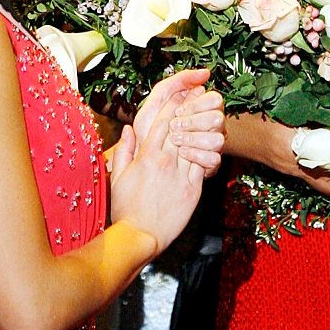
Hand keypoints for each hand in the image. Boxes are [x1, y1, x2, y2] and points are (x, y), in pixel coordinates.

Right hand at [111, 93, 203, 252]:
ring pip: (196, 143)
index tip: (181, 93)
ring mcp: (181, 174)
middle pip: (182, 127)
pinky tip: (211, 142)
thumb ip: (124, 151)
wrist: (140, 236)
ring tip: (210, 112)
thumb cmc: (126, 207)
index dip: (173, 106)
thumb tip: (128, 130)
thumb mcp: (118, 177)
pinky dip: (207, 152)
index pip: (163, 122)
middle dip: (191, 109)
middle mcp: (166, 161)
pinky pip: (203, 164)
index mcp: (147, 156)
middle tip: (200, 94)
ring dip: (203, 127)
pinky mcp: (193, 188)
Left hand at [132, 69, 224, 171]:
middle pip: (218, 118)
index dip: (196, 105)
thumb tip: (205, 72)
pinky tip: (183, 154)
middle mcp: (210, 126)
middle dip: (194, 123)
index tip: (178, 111)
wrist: (140, 162)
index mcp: (202, 109)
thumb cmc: (148, 131)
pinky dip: (197, 156)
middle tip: (175, 127)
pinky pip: (215, 159)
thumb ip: (177, 82)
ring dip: (195, 139)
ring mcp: (212, 145)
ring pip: (219, 139)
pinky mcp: (210, 164)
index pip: (216, 99)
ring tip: (177, 142)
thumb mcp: (156, 102)